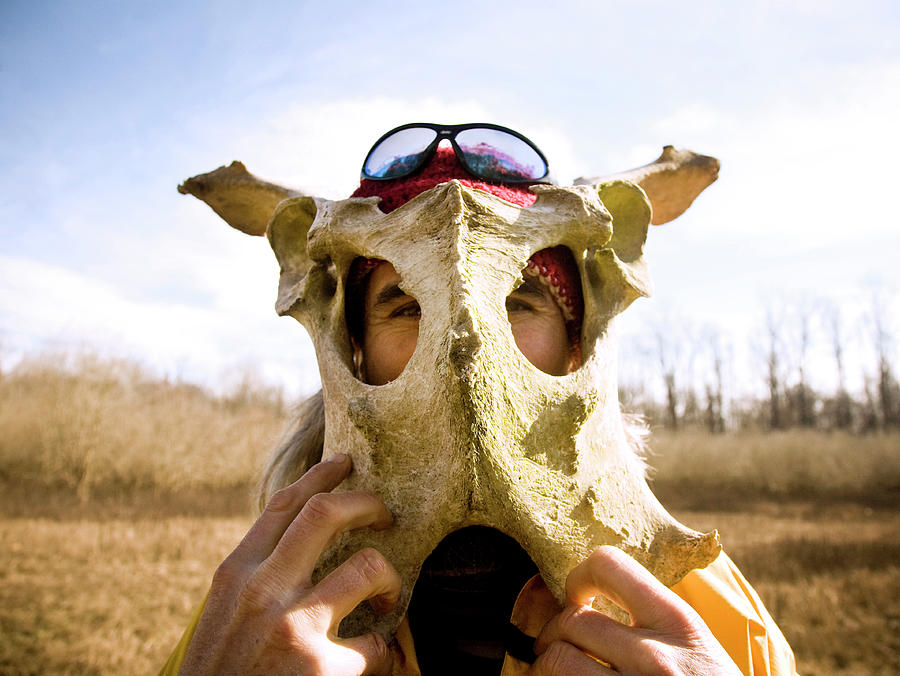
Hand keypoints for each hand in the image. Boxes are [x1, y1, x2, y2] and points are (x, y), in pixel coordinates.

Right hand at [178, 454, 399, 675]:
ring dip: (389, 578)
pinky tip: (380, 661)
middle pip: (327, 514)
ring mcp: (293, 627)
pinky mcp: (322, 669)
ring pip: (367, 566)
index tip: (346, 462)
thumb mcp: (224, 615)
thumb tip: (302, 543)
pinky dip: (387, 652)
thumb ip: (258, 576)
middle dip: (367, 503)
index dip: (320, 475)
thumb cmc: (219, 674)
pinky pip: (378, 645)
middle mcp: (262, 590)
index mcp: (236, 574)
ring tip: (390, 597)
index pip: (284, 506)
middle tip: (387, 514)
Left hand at [530, 547, 739, 674]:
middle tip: (555, 645)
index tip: (577, 595)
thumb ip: (654, 620)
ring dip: (546, 667)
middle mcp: (657, 658)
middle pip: (570, 620)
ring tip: (556, 673)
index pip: (609, 565)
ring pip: (556, 662)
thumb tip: (588, 595)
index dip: (579, 576)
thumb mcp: (698, 648)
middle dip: (554, 633)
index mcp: (680, 625)